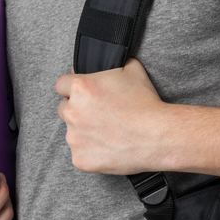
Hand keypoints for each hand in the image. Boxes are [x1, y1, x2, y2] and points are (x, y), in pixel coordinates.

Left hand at [55, 58, 171, 175]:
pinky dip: (91, 152)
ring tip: (109, 133)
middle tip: (99, 115)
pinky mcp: (80, 159)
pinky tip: (109, 147)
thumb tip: (104, 61)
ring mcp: (74, 138)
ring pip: (72, 133)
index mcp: (81, 87)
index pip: (62, 84)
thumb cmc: (146, 104)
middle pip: (64, 109)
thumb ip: (111, 64)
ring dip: (84, 132)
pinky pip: (79, 154)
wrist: (158, 136)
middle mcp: (72, 112)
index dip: (73, 88)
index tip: (83, 95)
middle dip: (77, 111)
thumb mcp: (132, 70)